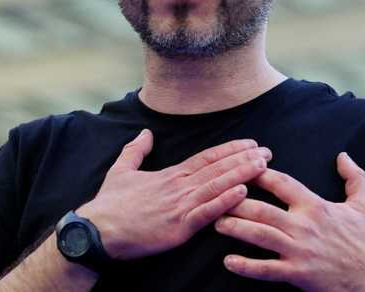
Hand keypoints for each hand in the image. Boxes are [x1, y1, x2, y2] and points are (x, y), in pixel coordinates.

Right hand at [77, 130, 271, 259]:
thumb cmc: (108, 205)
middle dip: (244, 159)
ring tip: (263, 165)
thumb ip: (135, 151)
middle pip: (217, 169)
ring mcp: (180, 206)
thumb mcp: (120, 171)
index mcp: (169, 175)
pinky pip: (207, 212)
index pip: (205, 158)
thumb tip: (144, 133)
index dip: (229, 150)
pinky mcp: (179, 227)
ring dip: (242, 174)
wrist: (96, 231)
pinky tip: (242, 192)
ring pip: (217, 186)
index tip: (250, 143)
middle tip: (267, 151)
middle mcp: (178, 187)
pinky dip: (225, 201)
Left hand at [214, 153, 364, 291]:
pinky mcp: (297, 274)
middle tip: (215, 196)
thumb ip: (354, 177)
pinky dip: (246, 266)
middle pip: (262, 208)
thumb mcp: (363, 204)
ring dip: (235, 228)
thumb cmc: (363, 240)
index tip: (240, 165)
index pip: (281, 183)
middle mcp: (304, 225)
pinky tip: (228, 261)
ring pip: (260, 235)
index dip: (258, 173)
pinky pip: (266, 269)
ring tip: (215, 223)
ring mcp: (299, 250)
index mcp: (315, 205)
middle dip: (236, 201)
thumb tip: (343, 155)